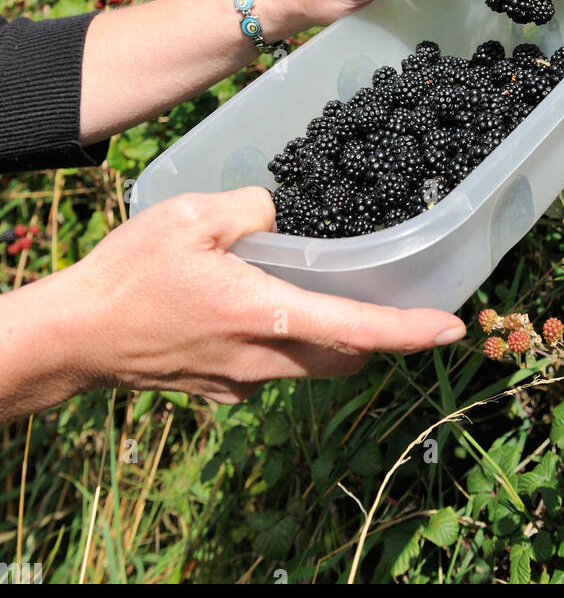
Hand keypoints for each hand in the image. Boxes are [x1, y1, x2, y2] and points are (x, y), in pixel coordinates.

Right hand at [65, 188, 464, 403]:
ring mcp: (242, 383)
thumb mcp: (191, 214)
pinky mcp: (222, 390)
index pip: (355, 329)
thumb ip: (250, 207)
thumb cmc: (130, 274)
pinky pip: (275, 369)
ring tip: (335, 296)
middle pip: (344, 355)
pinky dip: (289, 343)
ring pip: (311, 365)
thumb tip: (281, 211)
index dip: (410, 332)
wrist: (76, 336)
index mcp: (263, 316)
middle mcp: (262, 361)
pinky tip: (267, 308)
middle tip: (401, 302)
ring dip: (334, 338)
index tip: (453, 329)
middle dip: (379, 335)